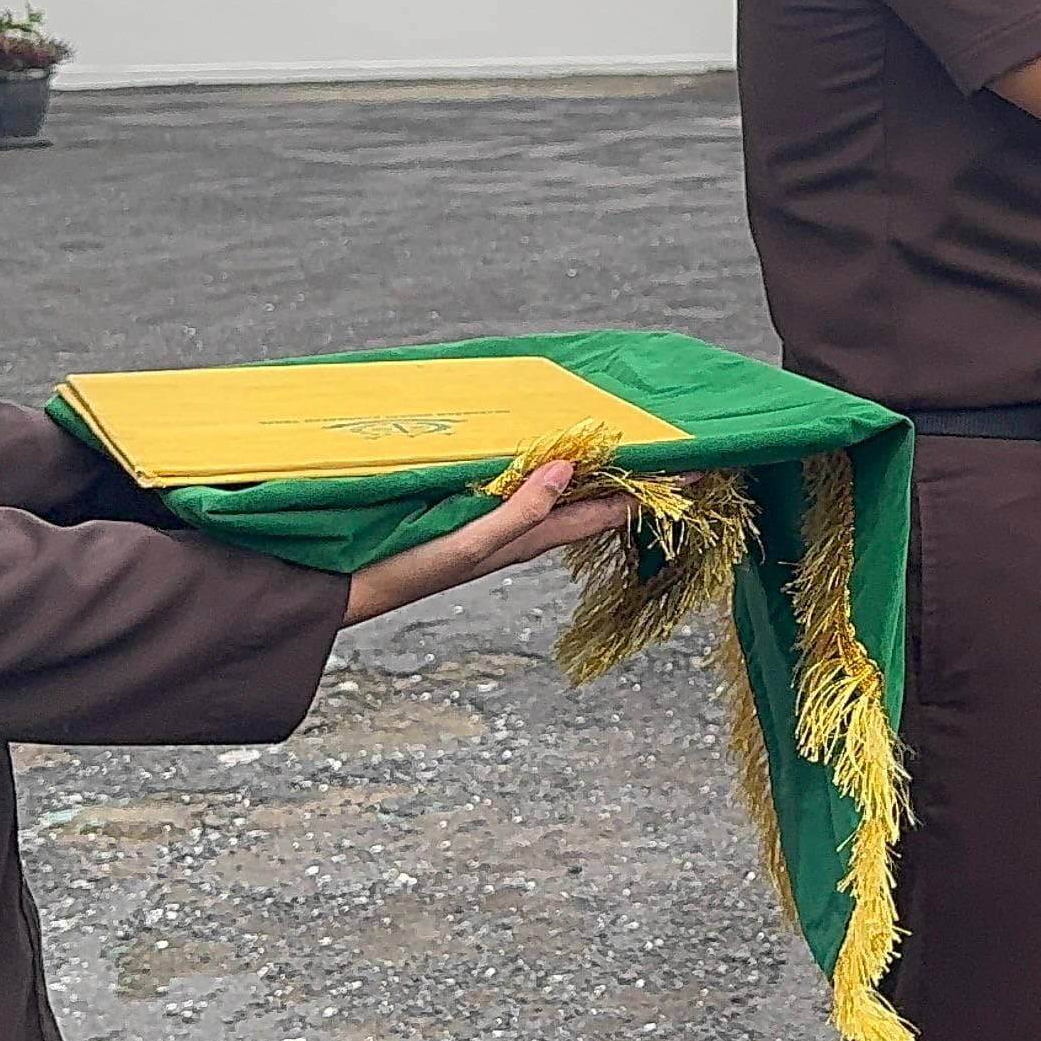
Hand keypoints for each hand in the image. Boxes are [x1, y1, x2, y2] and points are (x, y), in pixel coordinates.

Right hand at [342, 461, 637, 626]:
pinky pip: (518, 487)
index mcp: (527, 539)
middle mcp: (518, 531)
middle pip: (584, 502)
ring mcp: (492, 524)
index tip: (690, 473)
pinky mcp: (466, 515)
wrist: (350, 589)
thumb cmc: (412, 568)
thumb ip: (522, 509)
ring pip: (554, 494)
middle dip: (625, 480)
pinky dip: (540, 469)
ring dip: (588, 474)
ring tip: (618, 451)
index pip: (600, 512)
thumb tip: (570, 470)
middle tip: (665, 455)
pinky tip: (539, 457)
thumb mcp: (474, 541)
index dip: (645, 494)